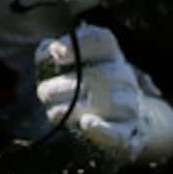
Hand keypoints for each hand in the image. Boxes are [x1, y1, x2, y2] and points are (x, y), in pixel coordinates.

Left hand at [34, 24, 172, 167]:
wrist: (121, 119)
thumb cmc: (84, 83)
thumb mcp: (68, 64)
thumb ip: (54, 51)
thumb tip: (51, 50)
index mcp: (109, 55)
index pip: (101, 41)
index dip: (79, 44)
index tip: (56, 54)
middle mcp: (123, 77)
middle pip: (101, 75)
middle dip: (65, 85)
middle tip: (44, 93)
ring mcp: (129, 106)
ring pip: (109, 103)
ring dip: (74, 108)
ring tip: (54, 111)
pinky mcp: (127, 133)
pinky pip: (119, 132)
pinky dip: (103, 129)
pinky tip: (86, 124)